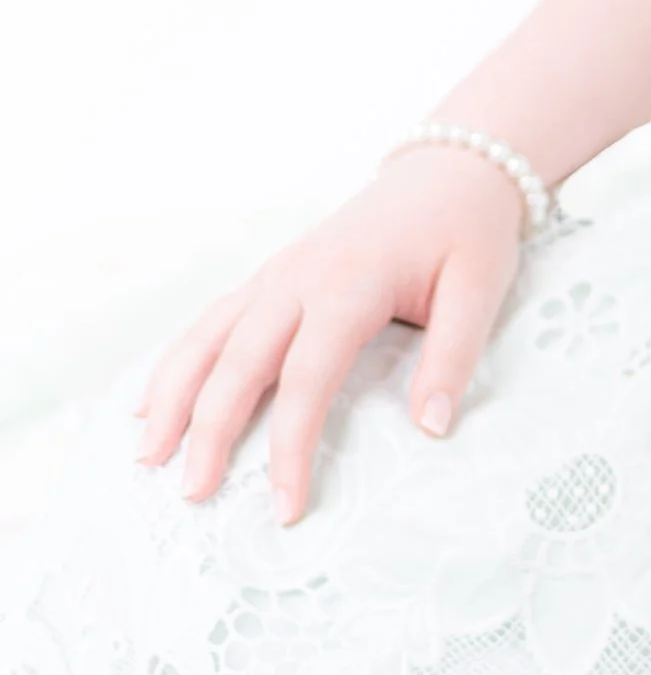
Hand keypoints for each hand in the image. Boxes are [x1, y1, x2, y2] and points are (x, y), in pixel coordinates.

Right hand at [134, 147, 527, 525]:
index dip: (290, 447)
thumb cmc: (465, 231)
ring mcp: (277, 273)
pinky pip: (213, 320)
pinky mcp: (272, 274)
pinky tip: (152, 401)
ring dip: (172, 396)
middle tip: (192, 494)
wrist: (449, 170)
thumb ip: (452, 359)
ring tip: (147, 455)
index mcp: (349, 285)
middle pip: (238, 363)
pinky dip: (178, 361)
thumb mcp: (478, 290)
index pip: (306, 380)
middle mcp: (298, 279)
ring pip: (208, 338)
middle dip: (209, 432)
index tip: (284, 505)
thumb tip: (431, 429)